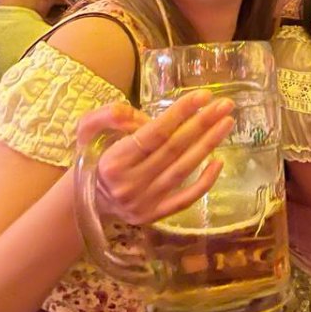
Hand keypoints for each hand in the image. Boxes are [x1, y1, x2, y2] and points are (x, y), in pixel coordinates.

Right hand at [76, 91, 235, 224]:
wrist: (84, 201)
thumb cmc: (90, 158)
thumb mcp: (86, 130)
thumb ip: (107, 114)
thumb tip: (138, 114)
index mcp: (113, 161)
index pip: (154, 134)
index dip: (180, 114)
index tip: (203, 95)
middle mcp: (130, 184)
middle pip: (173, 149)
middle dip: (202, 124)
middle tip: (225, 105)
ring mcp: (144, 203)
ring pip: (182, 170)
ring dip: (208, 145)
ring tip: (226, 123)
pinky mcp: (155, 215)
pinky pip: (185, 199)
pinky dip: (204, 182)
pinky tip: (219, 161)